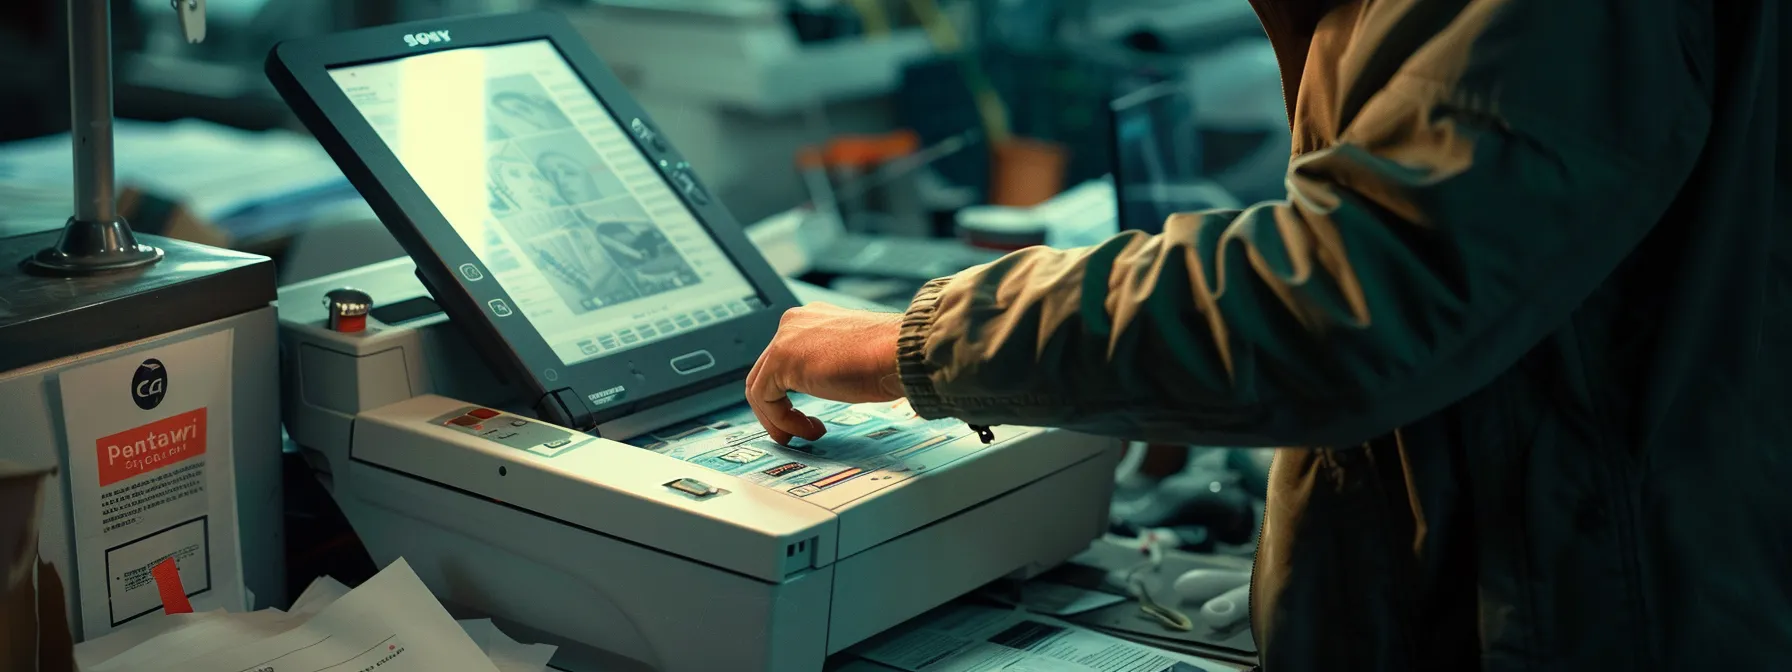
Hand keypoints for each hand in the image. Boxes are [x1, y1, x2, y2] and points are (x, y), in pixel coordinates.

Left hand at [747, 303, 904, 443]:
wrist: (899, 353)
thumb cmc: (889, 358)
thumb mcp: (852, 360)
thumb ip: (830, 367)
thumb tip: (827, 385)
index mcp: (812, 320)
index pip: (784, 360)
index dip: (790, 395)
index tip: (807, 417)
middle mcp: (794, 322)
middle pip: (767, 373)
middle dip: (780, 408)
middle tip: (800, 430)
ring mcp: (785, 337)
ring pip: (760, 386)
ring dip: (779, 418)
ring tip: (803, 434)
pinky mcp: (781, 357)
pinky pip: (765, 397)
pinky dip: (780, 419)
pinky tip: (805, 429)